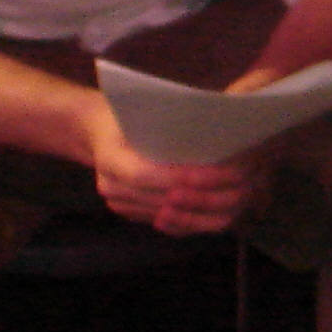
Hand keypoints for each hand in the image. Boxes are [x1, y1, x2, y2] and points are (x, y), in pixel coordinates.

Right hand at [87, 96, 271, 235]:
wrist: (94, 129)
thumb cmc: (123, 111)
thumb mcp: (138, 107)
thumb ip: (165, 122)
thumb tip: (209, 129)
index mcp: (109, 157)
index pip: (145, 174)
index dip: (180, 176)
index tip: (213, 170)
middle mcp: (111, 187)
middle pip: (161, 199)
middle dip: (202, 193)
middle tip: (237, 183)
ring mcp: (120, 204)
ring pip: (169, 217)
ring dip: (205, 207)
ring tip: (235, 193)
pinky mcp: (132, 213)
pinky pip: (168, 224)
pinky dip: (195, 217)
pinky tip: (219, 206)